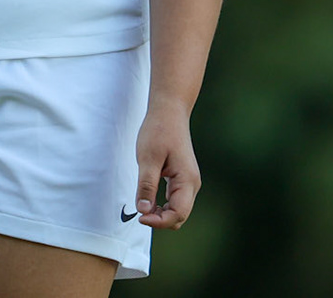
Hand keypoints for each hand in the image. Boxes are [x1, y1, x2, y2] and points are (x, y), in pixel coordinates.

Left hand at [133, 100, 200, 229]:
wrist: (169, 112)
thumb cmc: (159, 131)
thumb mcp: (148, 159)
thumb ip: (147, 186)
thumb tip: (144, 211)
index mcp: (187, 180)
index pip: (178, 214)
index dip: (159, 221)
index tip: (140, 217)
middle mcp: (192, 184)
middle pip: (180, 216)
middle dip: (161, 220)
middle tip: (140, 213)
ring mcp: (189, 182)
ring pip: (178, 210)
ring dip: (161, 214)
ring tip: (143, 205)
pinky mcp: (183, 178)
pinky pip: (176, 200)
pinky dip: (163, 205)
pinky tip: (149, 199)